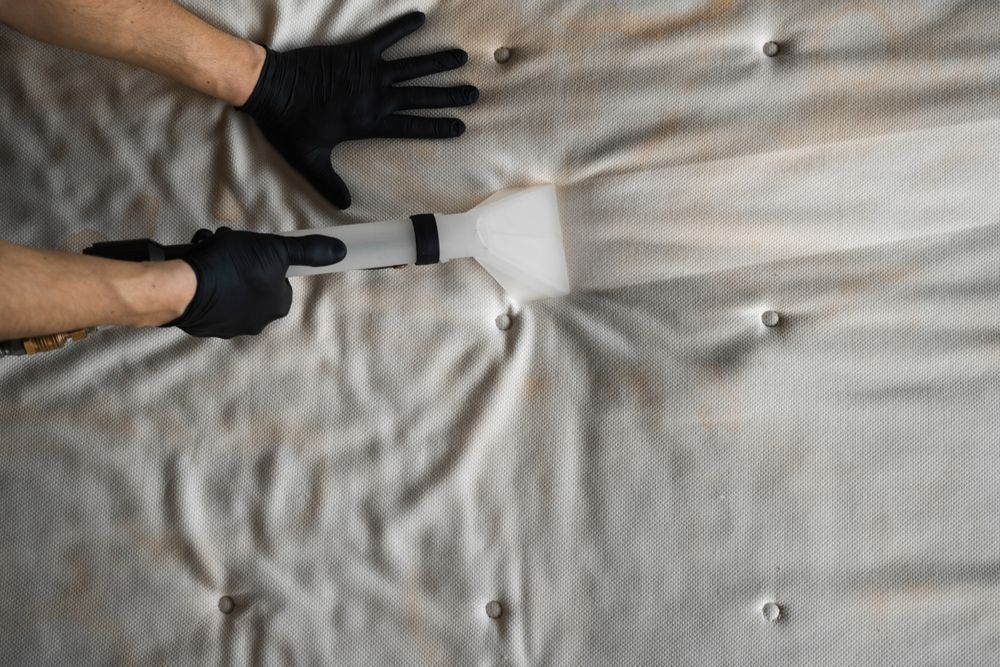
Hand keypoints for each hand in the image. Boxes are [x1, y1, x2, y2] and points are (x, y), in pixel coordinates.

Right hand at [172, 228, 345, 337]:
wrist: (184, 287)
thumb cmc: (233, 267)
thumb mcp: (276, 249)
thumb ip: (308, 251)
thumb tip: (340, 251)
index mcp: (277, 307)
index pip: (281, 280)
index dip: (267, 260)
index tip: (253, 249)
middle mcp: (255, 322)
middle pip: (253, 281)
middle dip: (241, 260)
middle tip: (228, 245)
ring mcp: (227, 325)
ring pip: (228, 286)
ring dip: (220, 265)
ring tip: (209, 251)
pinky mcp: (202, 323)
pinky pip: (207, 295)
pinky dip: (203, 278)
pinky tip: (196, 266)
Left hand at [238, 11, 478, 208]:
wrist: (270, 88)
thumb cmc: (288, 126)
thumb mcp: (309, 160)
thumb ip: (329, 183)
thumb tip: (344, 207)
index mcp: (368, 123)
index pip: (411, 127)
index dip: (437, 126)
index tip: (460, 126)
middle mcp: (374, 97)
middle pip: (420, 97)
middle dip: (448, 96)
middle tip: (473, 93)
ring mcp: (366, 72)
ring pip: (410, 67)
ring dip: (436, 62)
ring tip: (460, 57)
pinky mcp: (354, 52)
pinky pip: (383, 37)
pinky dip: (401, 27)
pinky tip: (420, 18)